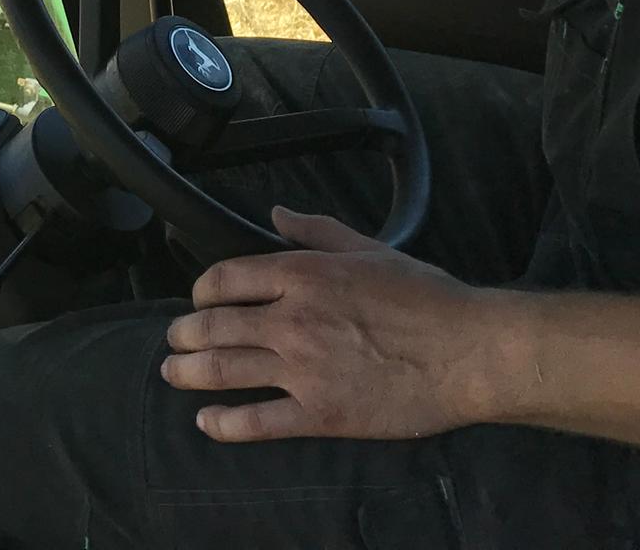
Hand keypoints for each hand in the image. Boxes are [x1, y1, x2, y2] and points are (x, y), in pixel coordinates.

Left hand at [161, 206, 517, 442]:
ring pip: (225, 371)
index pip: (226, 279)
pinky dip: (224, 424)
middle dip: (185, 333)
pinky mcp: (320, 414)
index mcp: (303, 274)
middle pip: (215, 326)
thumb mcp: (369, 248)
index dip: (202, 291)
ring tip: (173, 373)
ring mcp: (303, 370)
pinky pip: (258, 422)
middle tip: (175, 339)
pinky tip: (207, 423)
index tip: (199, 300)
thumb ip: (316, 230)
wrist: (466, 351)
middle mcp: (292, 320)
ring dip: (189, 373)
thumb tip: (274, 215)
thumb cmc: (425, 297)